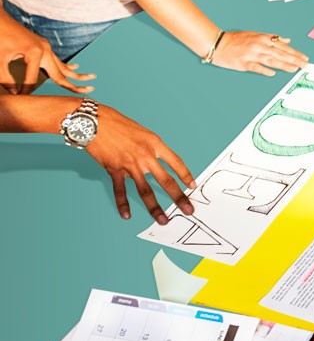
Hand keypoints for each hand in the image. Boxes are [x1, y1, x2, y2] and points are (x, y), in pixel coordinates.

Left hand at [0, 10, 94, 93]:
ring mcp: (46, 47)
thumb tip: (14, 94)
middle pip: (61, 73)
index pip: (33, 79)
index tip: (19, 98)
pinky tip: (76, 67)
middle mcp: (45, 50)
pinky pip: (57, 59)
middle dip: (74, 84)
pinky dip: (66, 66)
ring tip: (92, 78)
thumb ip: (5, 78)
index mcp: (35, 53)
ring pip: (63, 66)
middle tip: (89, 91)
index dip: (26, 90)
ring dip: (77, 73)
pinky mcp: (44, 45)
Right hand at [87, 104, 195, 222]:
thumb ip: (151, 149)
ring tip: (163, 220)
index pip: (176, 162)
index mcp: (155, 144)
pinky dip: (123, 204)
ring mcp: (130, 164)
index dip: (186, 175)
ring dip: (155, 208)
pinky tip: (127, 215)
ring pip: (146, 190)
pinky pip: (120, 190)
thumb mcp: (142, 132)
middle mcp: (146, 155)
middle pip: (166, 181)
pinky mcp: (114, 169)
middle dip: (179, 197)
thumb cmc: (118, 124)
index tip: (192, 186)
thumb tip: (153, 166)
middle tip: (189, 210)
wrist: (94, 121)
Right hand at [212, 31, 307, 76]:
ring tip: (294, 69)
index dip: (295, 53)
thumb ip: (272, 38)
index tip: (305, 58)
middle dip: (294, 59)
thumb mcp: (256, 35)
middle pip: (280, 53)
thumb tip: (287, 39)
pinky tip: (272, 73)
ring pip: (270, 60)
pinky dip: (264, 70)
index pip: (283, 46)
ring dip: (283, 64)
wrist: (218, 43)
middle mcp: (259, 45)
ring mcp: (251, 54)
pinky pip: (255, 67)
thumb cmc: (237, 39)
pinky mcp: (243, 62)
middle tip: (305, 65)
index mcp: (263, 38)